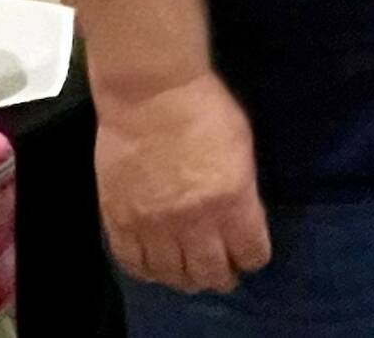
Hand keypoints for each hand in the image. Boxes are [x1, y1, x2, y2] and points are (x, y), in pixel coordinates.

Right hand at [95, 71, 271, 292]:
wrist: (150, 93)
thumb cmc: (206, 109)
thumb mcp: (242, 148)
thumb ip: (242, 191)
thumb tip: (241, 219)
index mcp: (232, 201)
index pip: (250, 253)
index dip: (254, 258)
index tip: (251, 256)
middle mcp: (193, 222)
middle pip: (210, 273)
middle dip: (222, 277)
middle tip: (224, 274)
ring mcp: (153, 225)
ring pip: (171, 275)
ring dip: (185, 279)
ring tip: (191, 274)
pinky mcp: (119, 220)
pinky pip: (132, 263)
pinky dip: (148, 271)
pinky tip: (157, 267)